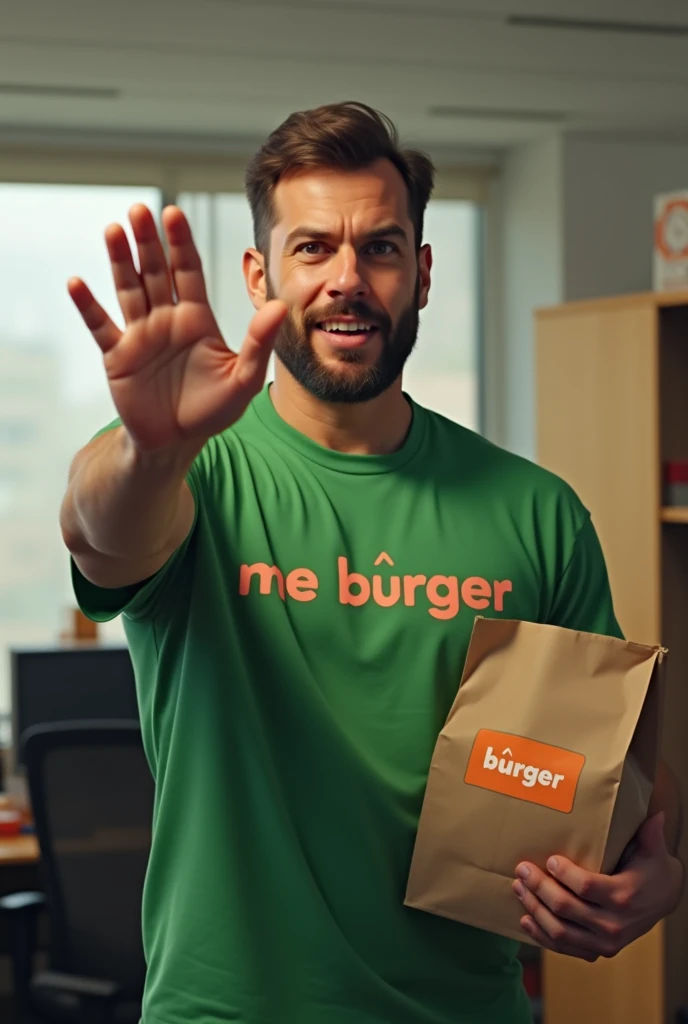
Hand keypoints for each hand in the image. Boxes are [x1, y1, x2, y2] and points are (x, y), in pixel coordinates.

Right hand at [68, 204, 287, 452]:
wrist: (177, 442)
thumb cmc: (212, 410)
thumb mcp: (243, 379)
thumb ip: (259, 343)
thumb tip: (280, 307)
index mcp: (196, 318)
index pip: (188, 272)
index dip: (181, 243)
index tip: (174, 214)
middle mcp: (166, 319)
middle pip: (155, 272)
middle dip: (148, 242)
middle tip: (140, 211)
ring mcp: (140, 335)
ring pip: (128, 289)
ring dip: (120, 261)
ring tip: (114, 230)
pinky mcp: (117, 355)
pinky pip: (101, 326)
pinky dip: (88, 306)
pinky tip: (77, 283)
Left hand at [512, 813, 683, 961]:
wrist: (663, 900)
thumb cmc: (652, 870)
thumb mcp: (653, 851)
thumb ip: (650, 833)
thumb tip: (655, 815)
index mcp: (625, 896)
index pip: (586, 887)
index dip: (564, 874)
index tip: (549, 859)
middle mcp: (614, 925)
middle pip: (566, 908)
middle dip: (539, 887)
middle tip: (522, 870)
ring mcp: (605, 943)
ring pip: (560, 931)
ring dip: (534, 909)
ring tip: (519, 888)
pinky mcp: (597, 951)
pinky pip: (563, 947)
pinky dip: (541, 935)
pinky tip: (526, 918)